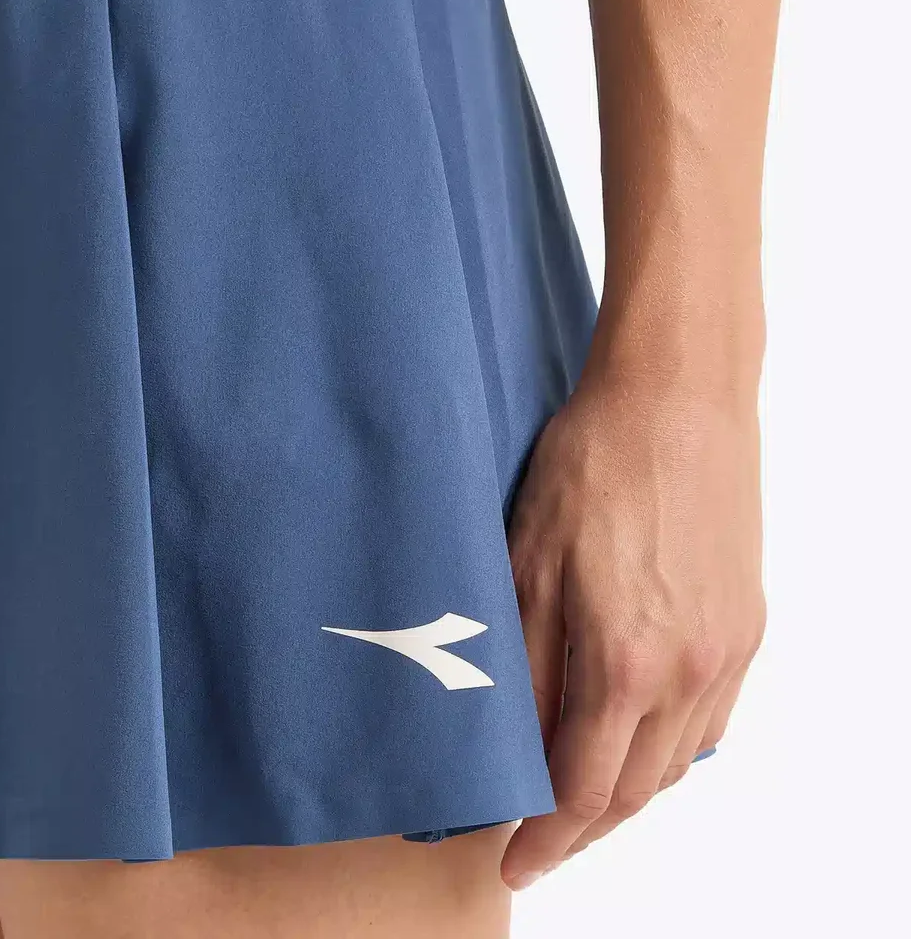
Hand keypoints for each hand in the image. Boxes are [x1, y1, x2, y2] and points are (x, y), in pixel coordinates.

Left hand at [500, 363, 765, 889]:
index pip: (583, 789)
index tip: (514, 862)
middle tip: (542, 840)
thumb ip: (525, 662)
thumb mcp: (528, 559)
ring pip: (678, 760)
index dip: (545, 838)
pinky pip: (712, 717)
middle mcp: (690, 670)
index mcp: (626, 659)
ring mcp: (728, 649)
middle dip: (585, 829)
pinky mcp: (748, 624)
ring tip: (583, 794)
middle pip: (636, 789)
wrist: (678, 399)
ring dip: (629, 792)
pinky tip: (640, 735)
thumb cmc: (592, 465)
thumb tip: (516, 739)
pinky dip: (671, 747)